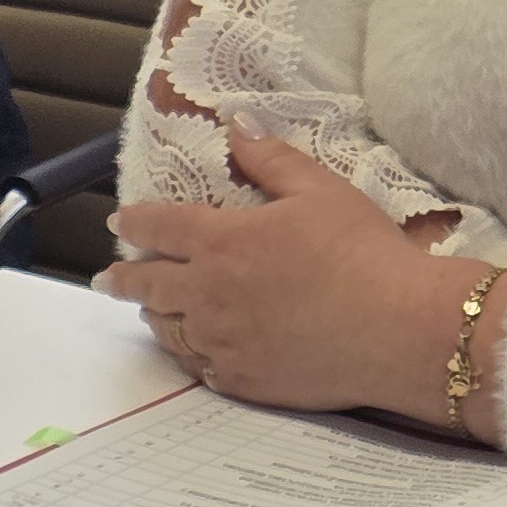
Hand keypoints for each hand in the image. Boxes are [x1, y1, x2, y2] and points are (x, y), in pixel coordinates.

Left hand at [99, 133, 506, 433]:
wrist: (397, 328)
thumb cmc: (362, 252)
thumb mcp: (320, 190)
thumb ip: (271, 158)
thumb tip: (237, 126)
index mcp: (221, 241)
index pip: (159, 227)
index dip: (134, 222)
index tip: (119, 222)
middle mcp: (208, 294)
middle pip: (148, 285)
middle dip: (123, 278)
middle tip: (108, 279)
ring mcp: (222, 342)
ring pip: (168, 330)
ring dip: (153, 316)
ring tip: (149, 313)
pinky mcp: (243, 380)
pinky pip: (200, 367)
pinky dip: (188, 353)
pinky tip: (193, 350)